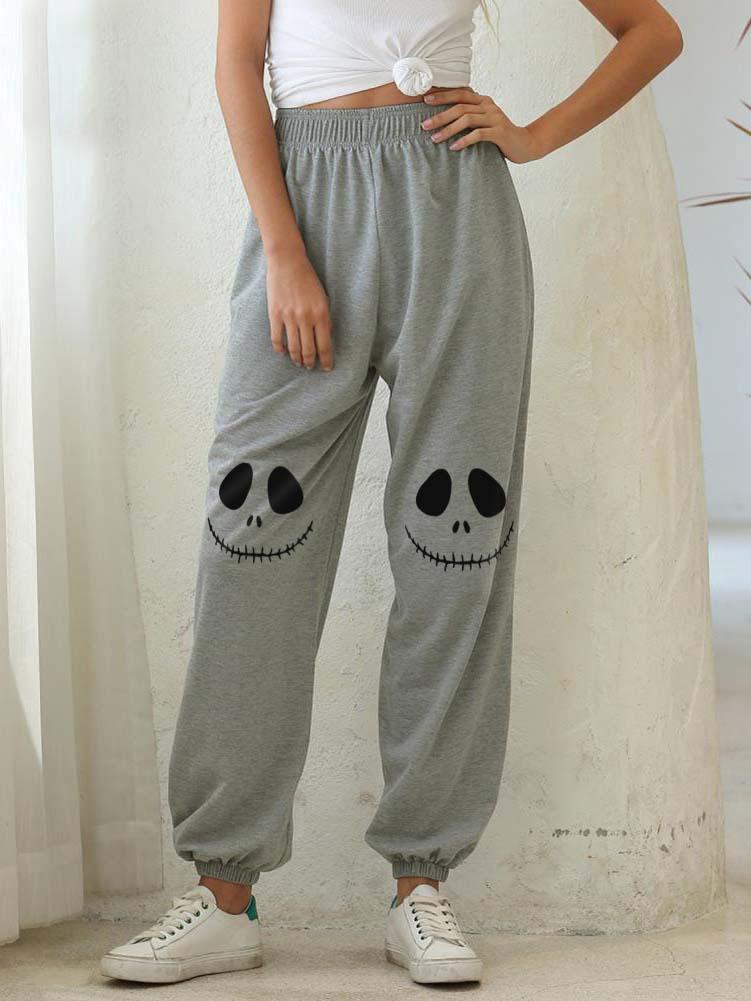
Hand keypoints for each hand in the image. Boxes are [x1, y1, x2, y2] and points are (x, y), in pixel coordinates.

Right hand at [266, 250, 332, 370]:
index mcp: (321, 314)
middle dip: (310, 362)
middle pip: (309, 350)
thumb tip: (326, 337)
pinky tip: (283, 352)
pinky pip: (277, 338)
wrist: (288, 262)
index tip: (326, 368)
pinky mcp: (275, 314)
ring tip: (298, 363)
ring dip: (297, 358)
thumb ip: (324, 318)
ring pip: (293, 347)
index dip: (326, 360)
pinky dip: (280, 349)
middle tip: (310, 367)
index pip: (325, 345)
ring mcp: (289, 317)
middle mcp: (306, 318)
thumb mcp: (323, 298)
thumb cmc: (308, 279)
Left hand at [421, 87, 546, 163]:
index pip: (460, 93)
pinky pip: (478, 134)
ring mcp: (495, 118)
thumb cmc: (499, 136)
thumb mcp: (483, 123)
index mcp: (483, 101)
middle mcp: (488, 106)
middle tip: (425, 125)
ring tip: (435, 139)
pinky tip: (454, 147)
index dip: (442, 96)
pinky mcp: (499, 132)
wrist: (525, 145)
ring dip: (449, 129)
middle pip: (460, 106)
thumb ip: (469, 118)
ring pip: (467, 119)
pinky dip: (464, 140)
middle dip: (440, 116)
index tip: (425, 100)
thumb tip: (442, 121)